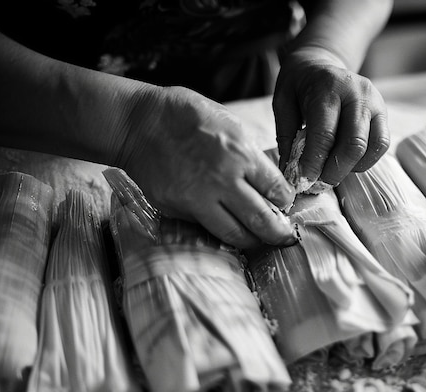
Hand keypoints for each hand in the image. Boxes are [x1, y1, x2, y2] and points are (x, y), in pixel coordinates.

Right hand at [116, 86, 295, 248]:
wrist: (139, 124)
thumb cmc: (186, 116)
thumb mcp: (231, 124)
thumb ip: (251, 155)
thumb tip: (269, 180)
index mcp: (241, 154)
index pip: (277, 190)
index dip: (286, 201)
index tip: (285, 204)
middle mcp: (223, 180)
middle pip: (262, 219)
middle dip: (279, 233)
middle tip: (286, 238)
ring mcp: (198, 198)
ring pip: (235, 233)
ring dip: (252, 240)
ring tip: (260, 240)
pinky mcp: (178, 210)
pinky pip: (206, 227)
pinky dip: (221, 231)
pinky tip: (228, 227)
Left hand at [273, 47, 389, 186]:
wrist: (322, 62)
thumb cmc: (299, 85)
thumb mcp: (283, 103)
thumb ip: (286, 137)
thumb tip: (290, 174)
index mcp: (328, 87)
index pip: (324, 134)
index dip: (314, 163)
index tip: (303, 181)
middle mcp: (357, 93)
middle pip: (353, 144)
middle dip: (334, 171)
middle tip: (318, 183)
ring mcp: (375, 102)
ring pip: (371, 147)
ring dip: (350, 168)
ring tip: (330, 171)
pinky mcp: (383, 112)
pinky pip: (381, 145)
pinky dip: (364, 161)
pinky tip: (346, 162)